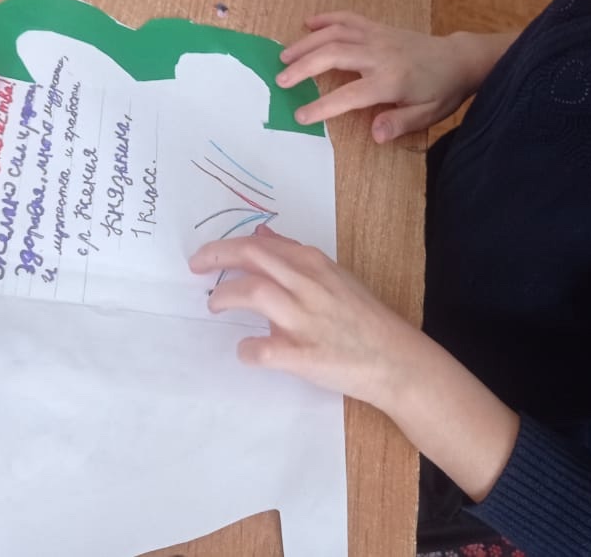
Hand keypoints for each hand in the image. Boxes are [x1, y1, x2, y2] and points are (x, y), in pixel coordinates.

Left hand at [189, 224, 424, 408]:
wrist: (394, 359)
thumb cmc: (361, 317)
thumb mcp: (331, 274)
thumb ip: (294, 254)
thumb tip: (263, 232)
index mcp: (313, 263)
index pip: (259, 243)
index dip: (225, 247)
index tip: (206, 257)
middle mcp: (307, 284)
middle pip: (251, 257)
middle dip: (216, 259)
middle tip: (196, 268)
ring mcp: (305, 319)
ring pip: (253, 293)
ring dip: (225, 297)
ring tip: (215, 305)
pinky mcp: (304, 355)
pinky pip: (262, 350)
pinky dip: (247, 350)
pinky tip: (246, 351)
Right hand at [277, 12, 512, 142]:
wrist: (458, 59)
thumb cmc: (442, 91)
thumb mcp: (428, 114)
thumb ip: (400, 123)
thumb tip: (375, 135)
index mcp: (391, 80)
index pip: (350, 95)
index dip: (323, 106)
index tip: (300, 115)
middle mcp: (380, 54)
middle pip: (334, 55)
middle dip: (304, 66)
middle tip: (280, 80)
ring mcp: (378, 36)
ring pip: (335, 33)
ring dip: (307, 43)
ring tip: (284, 56)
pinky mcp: (378, 27)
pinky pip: (348, 18)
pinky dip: (327, 18)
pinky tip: (308, 23)